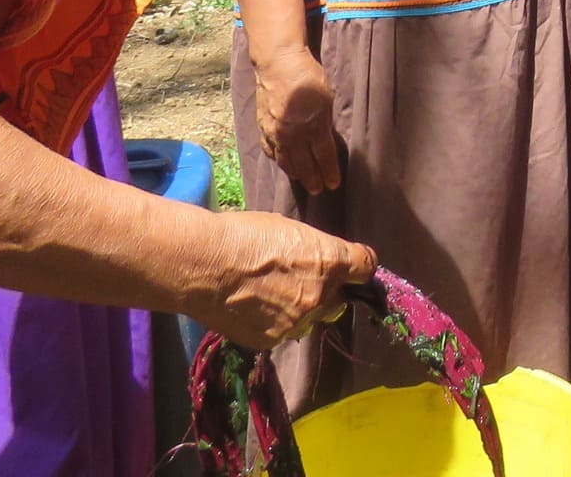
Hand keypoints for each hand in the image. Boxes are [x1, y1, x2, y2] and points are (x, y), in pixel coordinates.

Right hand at [192, 212, 374, 349]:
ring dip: (299, 309)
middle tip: (298, 280)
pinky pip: (282, 331)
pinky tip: (251, 308)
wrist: (204, 265)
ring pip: (309, 318)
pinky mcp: (272, 340)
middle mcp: (321, 295)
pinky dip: (273, 322)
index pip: (365, 267)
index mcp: (330, 260)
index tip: (351, 266)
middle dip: (326, 292)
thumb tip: (317, 260)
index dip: (358, 266)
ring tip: (267, 294)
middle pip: (338, 299)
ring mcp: (297, 322)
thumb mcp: (288, 229)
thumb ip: (313, 251)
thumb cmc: (243, 235)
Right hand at [254, 47, 340, 194]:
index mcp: (313, 127)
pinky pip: (271, 150)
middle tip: (318, 191)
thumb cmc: (308, 76)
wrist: (278, 63)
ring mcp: (275, 133)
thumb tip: (325, 140)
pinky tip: (283, 163)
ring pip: (286, 161)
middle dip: (313, 179)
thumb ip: (325, 122)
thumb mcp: (326, 98)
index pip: (324, 157)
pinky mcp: (262, 127)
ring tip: (302, 181)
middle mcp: (293, 135)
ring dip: (295, 173)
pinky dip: (278, 159)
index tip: (334, 184)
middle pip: (304, 164)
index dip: (329, 172)